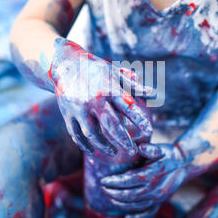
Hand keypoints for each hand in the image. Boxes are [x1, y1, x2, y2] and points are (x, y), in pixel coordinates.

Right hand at [50, 38, 152, 156]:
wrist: (64, 65)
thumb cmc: (94, 69)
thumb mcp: (114, 72)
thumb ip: (133, 85)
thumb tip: (153, 93)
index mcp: (108, 88)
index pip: (128, 107)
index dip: (139, 120)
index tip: (149, 131)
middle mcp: (94, 100)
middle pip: (111, 125)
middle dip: (123, 140)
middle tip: (133, 152)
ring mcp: (79, 108)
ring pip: (92, 134)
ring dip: (104, 146)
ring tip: (114, 152)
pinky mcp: (67, 114)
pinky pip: (76, 135)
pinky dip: (84, 145)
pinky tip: (93, 152)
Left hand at [100, 143, 185, 217]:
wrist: (183, 164)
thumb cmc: (168, 154)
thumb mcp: (161, 148)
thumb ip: (151, 148)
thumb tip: (140, 147)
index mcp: (152, 174)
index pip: (129, 180)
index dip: (115, 182)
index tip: (103, 180)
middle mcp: (154, 189)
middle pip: (130, 195)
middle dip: (114, 193)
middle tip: (103, 188)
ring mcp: (157, 198)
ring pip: (136, 205)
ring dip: (121, 203)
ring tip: (109, 197)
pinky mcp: (160, 202)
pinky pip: (148, 213)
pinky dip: (137, 216)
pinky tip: (126, 216)